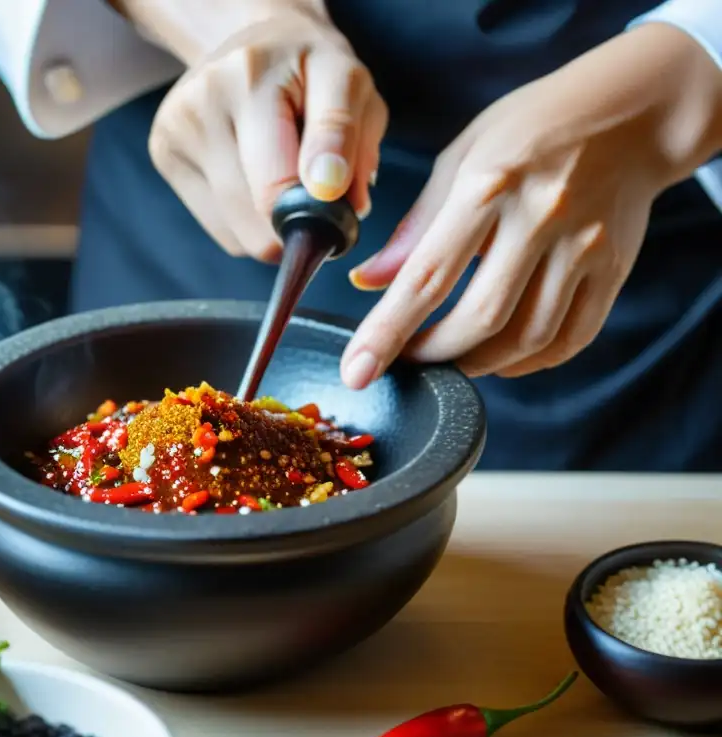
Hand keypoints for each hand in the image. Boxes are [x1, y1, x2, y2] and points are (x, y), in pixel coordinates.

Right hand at [146, 4, 386, 260]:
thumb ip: (349, 139)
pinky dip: (247, 221)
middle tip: (317, 192)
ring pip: (238, 237)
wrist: (250, 38)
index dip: (315, 217)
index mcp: (250, 80)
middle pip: (254, 225)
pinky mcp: (163, 155)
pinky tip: (252, 177)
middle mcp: (200, 105)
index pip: (276, 188)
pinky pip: (222, 230)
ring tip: (280, 172)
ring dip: (270, 224)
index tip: (341, 214)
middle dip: (295, 224)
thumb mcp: (350, 84)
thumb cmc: (309, 68)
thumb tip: (340, 202)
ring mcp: (173, 133)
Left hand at [342, 22, 721, 386]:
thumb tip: (368, 281)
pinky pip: (570, 338)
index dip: (387, 333)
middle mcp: (539, 218)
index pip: (426, 277)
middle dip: (434, 354)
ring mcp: (583, 247)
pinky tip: (503, 356)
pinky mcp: (615, 268)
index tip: (358, 370)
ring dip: (480, 364)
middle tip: (408, 362)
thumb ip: (416, 226)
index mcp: (489, 185)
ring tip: (452, 359)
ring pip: (527, 338)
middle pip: (480, 319)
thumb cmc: (536, 127)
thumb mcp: (463, 156)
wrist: (636, 109)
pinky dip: (530, 361)